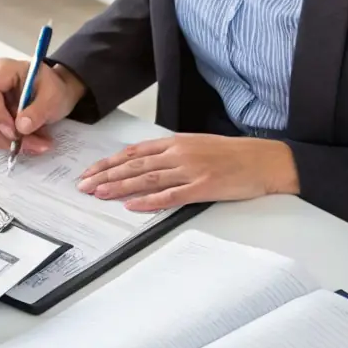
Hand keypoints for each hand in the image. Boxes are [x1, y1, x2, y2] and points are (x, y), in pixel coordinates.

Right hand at [0, 58, 85, 154]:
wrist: (59, 93)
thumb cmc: (56, 89)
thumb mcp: (54, 97)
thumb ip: (38, 111)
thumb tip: (20, 128)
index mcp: (4, 70)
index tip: (14, 134)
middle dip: (4, 134)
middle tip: (29, 146)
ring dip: (10, 141)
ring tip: (36, 145)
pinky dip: (13, 141)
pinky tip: (31, 144)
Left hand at [76, 134, 299, 211]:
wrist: (264, 160)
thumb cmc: (232, 154)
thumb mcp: (197, 146)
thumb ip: (171, 153)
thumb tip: (144, 164)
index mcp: (176, 142)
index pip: (133, 153)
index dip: (109, 162)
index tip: (90, 171)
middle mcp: (179, 153)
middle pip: (134, 165)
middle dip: (105, 175)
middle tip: (83, 186)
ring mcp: (190, 170)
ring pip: (146, 179)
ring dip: (119, 187)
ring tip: (98, 193)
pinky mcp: (203, 187)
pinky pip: (170, 195)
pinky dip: (149, 201)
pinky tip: (131, 205)